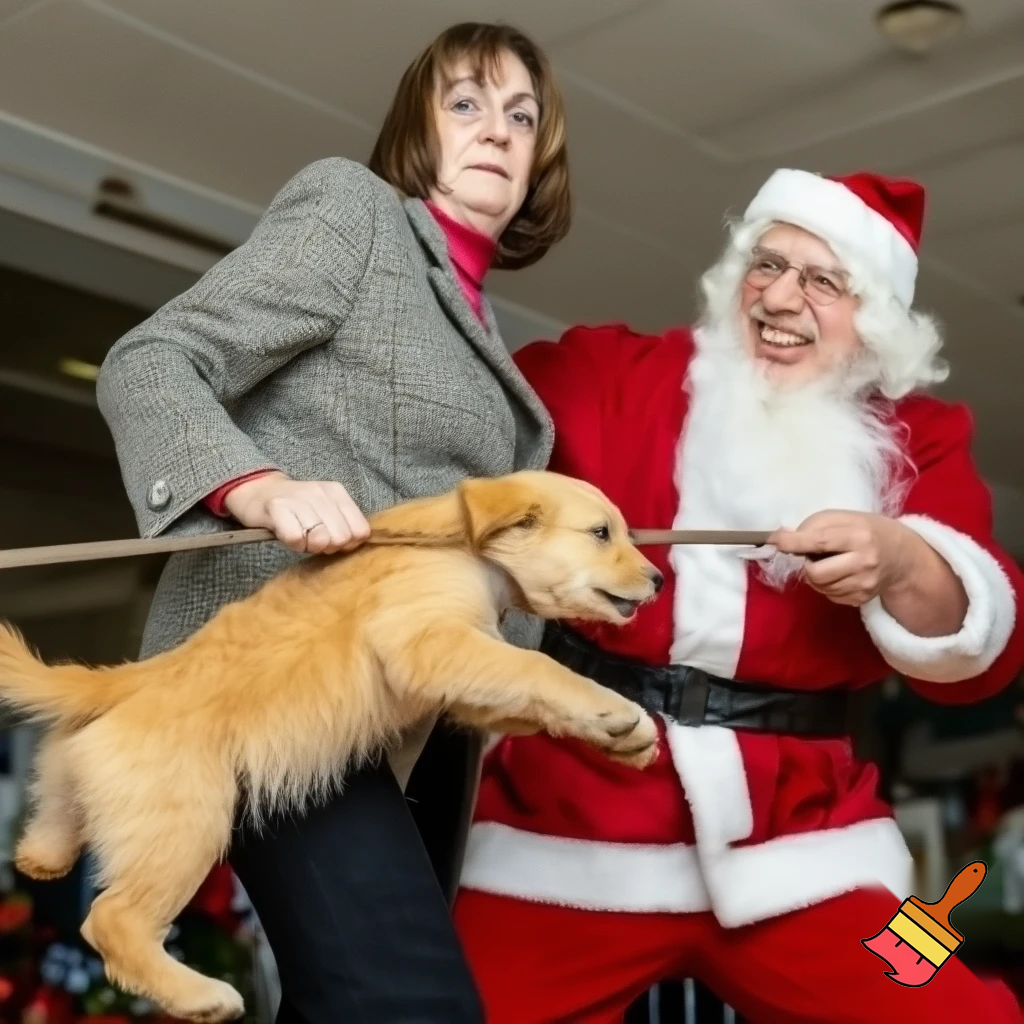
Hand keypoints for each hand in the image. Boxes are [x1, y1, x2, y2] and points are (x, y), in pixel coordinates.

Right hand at [224, 471, 370, 554]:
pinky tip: (288, 536)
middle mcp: (319, 492)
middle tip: (313, 539)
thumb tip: (353, 545)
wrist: (258, 491)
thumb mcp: (326, 510)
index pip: (360, 530)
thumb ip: (344, 526)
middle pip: (341, 537)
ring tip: (301, 536)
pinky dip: (293, 544)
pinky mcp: (277, 508)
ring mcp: (298, 498)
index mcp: (336, 492)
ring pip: (320, 539)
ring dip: (309, 546)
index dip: (348, 544)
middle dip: (329, 547)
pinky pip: (296, 538)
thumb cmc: (296, 508)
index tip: (333, 540)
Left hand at [767, 510, 915, 606]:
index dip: (793, 542)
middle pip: (816, 573)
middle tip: (814, 555)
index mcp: (859, 536)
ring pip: (819, 586)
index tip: (775, 541)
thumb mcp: (842, 518)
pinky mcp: (862, 599)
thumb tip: (782, 540)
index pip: (820, 541)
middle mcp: (864, 562)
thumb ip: (813, 526)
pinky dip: (826, 585)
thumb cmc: (863, 530)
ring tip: (830, 563)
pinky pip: (828, 595)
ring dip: (815, 575)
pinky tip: (839, 574)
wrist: (899, 554)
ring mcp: (864, 584)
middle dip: (807, 564)